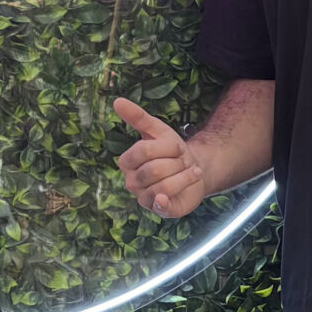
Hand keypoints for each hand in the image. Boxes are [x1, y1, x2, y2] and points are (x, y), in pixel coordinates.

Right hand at [113, 97, 208, 217]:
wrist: (194, 169)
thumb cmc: (172, 151)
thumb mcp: (158, 130)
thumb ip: (137, 117)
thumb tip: (117, 100)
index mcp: (127, 162)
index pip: (143, 151)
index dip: (167, 147)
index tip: (178, 147)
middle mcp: (131, 182)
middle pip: (154, 170)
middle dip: (177, 162)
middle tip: (184, 161)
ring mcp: (144, 198)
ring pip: (163, 186)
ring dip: (185, 175)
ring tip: (191, 172)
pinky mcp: (159, 211)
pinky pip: (162, 205)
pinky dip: (165, 201)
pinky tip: (171, 196)